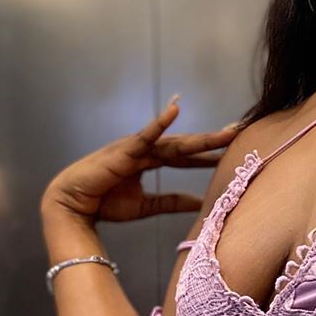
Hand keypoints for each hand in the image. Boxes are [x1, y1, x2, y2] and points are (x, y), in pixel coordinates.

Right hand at [41, 99, 236, 226]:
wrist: (74, 206)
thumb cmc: (105, 203)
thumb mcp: (147, 206)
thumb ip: (172, 201)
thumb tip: (201, 204)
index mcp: (151, 160)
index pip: (187, 157)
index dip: (209, 155)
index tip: (235, 152)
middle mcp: (147, 150)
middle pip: (187, 145)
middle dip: (214, 141)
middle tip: (242, 132)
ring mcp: (137, 147)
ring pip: (176, 141)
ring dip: (203, 137)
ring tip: (228, 131)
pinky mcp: (124, 150)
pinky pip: (146, 135)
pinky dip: (160, 122)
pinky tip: (175, 109)